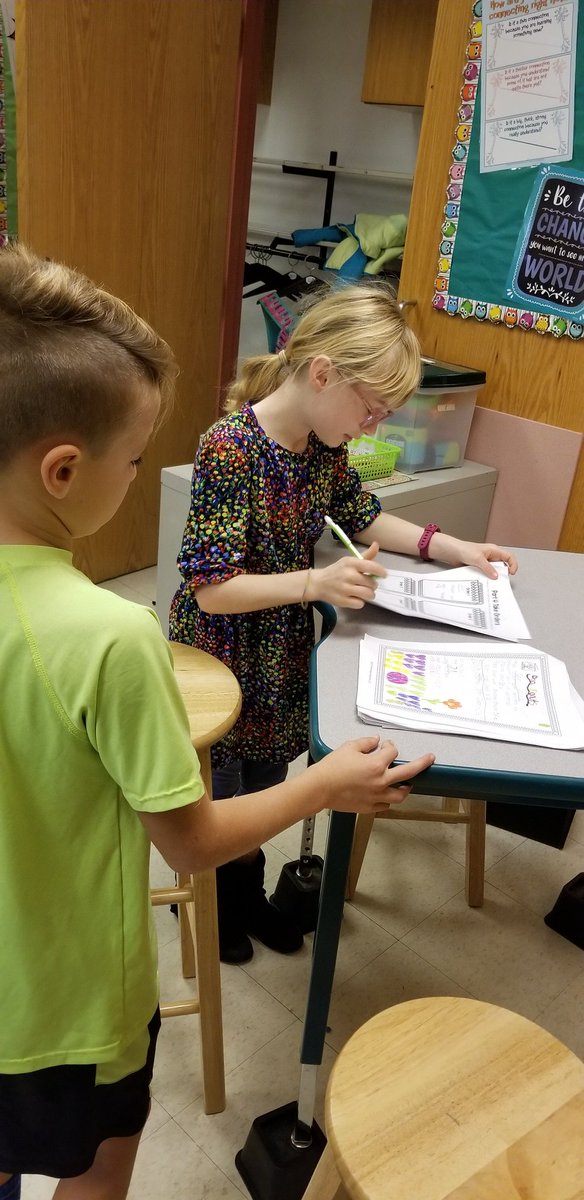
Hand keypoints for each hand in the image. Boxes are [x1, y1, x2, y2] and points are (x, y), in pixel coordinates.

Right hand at [309, 542, 386, 607]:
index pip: (371, 567)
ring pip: (368, 594)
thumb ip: (365, 556)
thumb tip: (376, 544)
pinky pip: (360, 604)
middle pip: (372, 583)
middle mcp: (348, 575)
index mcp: (351, 563)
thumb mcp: (349, 561)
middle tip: (367, 584)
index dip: (381, 572)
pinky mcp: (343, 601)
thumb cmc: (337, 571)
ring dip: (369, 594)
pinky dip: (359, 602)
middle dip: (373, 585)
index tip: (383, 575)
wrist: (318, 583)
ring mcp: (345, 589)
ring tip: (364, 592)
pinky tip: (354, 597)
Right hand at [312, 737, 434, 812]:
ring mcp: (376, 796)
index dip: (390, 745)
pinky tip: (387, 795)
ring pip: (400, 795)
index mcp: (377, 765)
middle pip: (408, 772)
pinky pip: (385, 805)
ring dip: (406, 788)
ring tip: (408, 785)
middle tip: (429, 759)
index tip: (385, 745)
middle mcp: (381, 781)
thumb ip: (366, 743)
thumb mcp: (349, 747)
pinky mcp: (369, 807)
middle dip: (421, 764)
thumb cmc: (332, 767)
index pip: (392, 752)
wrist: (319, 788)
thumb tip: (376, 740)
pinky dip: (388, 800)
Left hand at [436, 535, 517, 579]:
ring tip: (492, 582)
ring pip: (494, 570)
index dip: (513, 565)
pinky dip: (486, 577)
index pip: (509, 557)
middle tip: (500, 581)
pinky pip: (486, 573)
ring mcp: (485, 562)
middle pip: (502, 565)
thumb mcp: (478, 559)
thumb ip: (488, 568)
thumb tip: (496, 576)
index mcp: (494, 550)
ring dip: (493, 576)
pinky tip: (484, 581)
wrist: (453, 552)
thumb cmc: (465, 550)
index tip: (511, 573)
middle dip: (502, 573)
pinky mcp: (480, 567)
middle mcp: (491, 556)